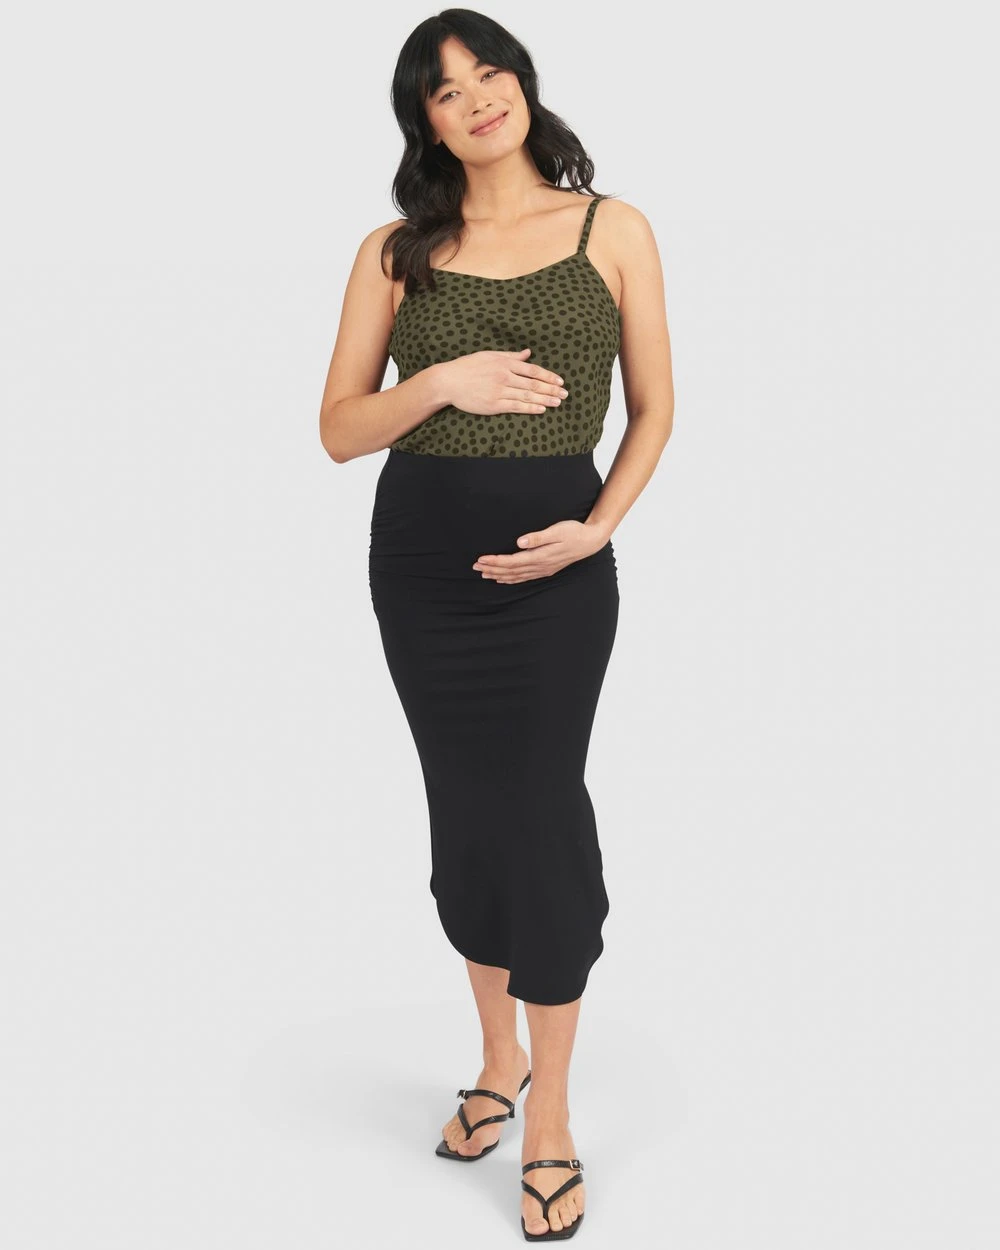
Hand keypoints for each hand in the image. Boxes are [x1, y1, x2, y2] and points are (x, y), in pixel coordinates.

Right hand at [440, 348, 567, 415]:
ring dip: (545, 399)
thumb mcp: (489, 355)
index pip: (532, 370)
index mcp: (504, 363)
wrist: (448, 381)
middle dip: (551, 389)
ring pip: (527, 396)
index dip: (548, 376)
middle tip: (565, 394)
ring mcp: (499, 391)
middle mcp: (504, 377)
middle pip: (534, 384)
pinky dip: (531, 408)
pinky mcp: (494, 405)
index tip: (560, 381)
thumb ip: (510, 356)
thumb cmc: (468, 366)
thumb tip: (528, 352)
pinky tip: (542, 409)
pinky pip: (516, 407)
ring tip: (558, 402)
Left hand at [473, 519, 609, 583]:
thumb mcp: (557, 530)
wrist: (591, 541)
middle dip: (492, 569)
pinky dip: (512, 579)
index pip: (513, 561)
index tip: (481, 559)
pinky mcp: (546, 569)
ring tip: (484, 574)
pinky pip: (524, 577)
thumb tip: (520, 542)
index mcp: (541, 556)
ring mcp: (543, 570)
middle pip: (511, 571)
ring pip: (516, 576)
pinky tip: (503, 579)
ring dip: (499, 575)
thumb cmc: (574, 532)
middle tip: (475, 567)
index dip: (496, 562)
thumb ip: (538, 537)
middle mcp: (540, 566)